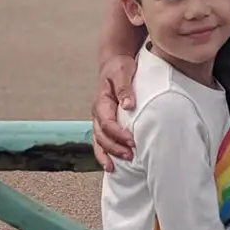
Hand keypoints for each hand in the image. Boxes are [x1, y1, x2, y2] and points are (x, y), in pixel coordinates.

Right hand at [92, 53, 137, 171]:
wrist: (114, 63)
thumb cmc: (120, 66)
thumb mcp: (123, 71)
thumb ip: (125, 88)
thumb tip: (129, 105)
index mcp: (101, 101)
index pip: (107, 123)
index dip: (118, 134)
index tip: (132, 141)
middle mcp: (97, 112)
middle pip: (102, 136)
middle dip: (115, 148)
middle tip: (130, 155)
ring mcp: (99, 119)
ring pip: (99, 141)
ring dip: (108, 154)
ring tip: (117, 167)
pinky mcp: (104, 122)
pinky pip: (101, 141)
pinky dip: (104, 154)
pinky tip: (110, 165)